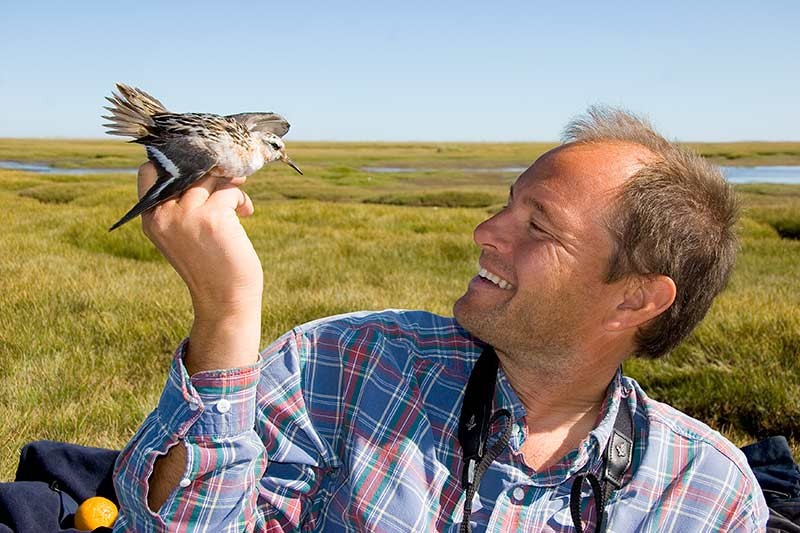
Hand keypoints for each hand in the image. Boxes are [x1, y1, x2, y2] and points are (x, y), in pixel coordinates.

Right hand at [137, 162, 261, 371]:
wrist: (225, 298)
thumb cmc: (209, 264)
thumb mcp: (183, 233)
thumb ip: (182, 203)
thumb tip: (207, 164)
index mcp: (150, 218)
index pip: (149, 171)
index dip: (175, 162)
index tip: (199, 168)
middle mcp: (163, 214)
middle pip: (185, 168)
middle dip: (209, 169)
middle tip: (228, 179)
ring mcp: (186, 215)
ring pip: (209, 177)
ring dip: (230, 184)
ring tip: (238, 205)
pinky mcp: (212, 217)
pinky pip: (230, 189)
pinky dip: (241, 198)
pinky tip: (246, 213)